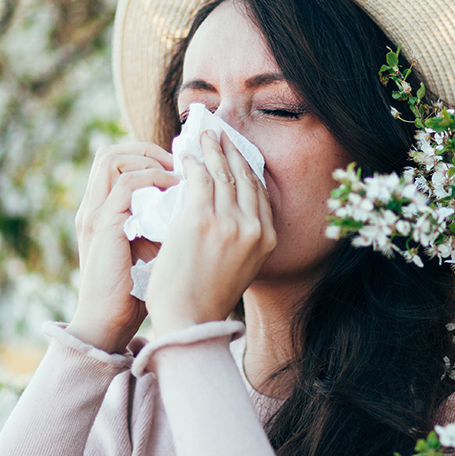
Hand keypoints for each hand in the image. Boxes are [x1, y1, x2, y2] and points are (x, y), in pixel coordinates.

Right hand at [68, 142, 178, 351]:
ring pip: (112, 159)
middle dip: (148, 150)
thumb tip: (199, 200)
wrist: (110, 322)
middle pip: (110, 153)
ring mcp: (94, 214)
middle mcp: (92, 206)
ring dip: (149, 159)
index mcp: (100, 210)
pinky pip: (124, 183)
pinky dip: (151, 178)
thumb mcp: (150, 246)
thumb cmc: (135, 290)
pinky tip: (175, 187)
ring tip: (178, 172)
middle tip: (181, 161)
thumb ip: (163, 220)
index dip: (146, 155)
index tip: (180, 164)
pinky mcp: (103, 225)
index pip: (114, 162)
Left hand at [146, 131, 276, 334]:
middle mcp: (253, 228)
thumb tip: (229, 210)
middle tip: (221, 134)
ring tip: (204, 136)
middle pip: (245, 176)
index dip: (248, 167)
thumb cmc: (206, 299)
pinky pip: (198, 179)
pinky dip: (193, 163)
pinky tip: (187, 156)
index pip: (261, 192)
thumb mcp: (241, 267)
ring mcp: (228, 222)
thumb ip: (242, 238)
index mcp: (267, 240)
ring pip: (222, 173)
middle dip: (232, 151)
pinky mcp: (199, 220)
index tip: (238, 153)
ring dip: (212, 150)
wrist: (188, 321)